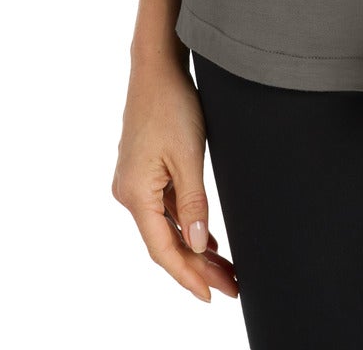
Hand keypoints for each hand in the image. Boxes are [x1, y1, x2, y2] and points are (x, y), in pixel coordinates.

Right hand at [112, 54, 238, 303]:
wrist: (157, 66)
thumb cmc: (172, 104)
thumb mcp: (189, 156)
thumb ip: (193, 204)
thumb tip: (196, 246)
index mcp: (135, 194)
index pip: (163, 249)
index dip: (188, 276)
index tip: (212, 295)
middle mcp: (129, 192)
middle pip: (165, 241)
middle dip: (198, 266)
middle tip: (232, 285)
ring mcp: (135, 181)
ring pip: (167, 226)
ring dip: (194, 246)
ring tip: (226, 268)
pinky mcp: (144, 170)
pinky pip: (165, 208)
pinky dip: (186, 223)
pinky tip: (207, 237)